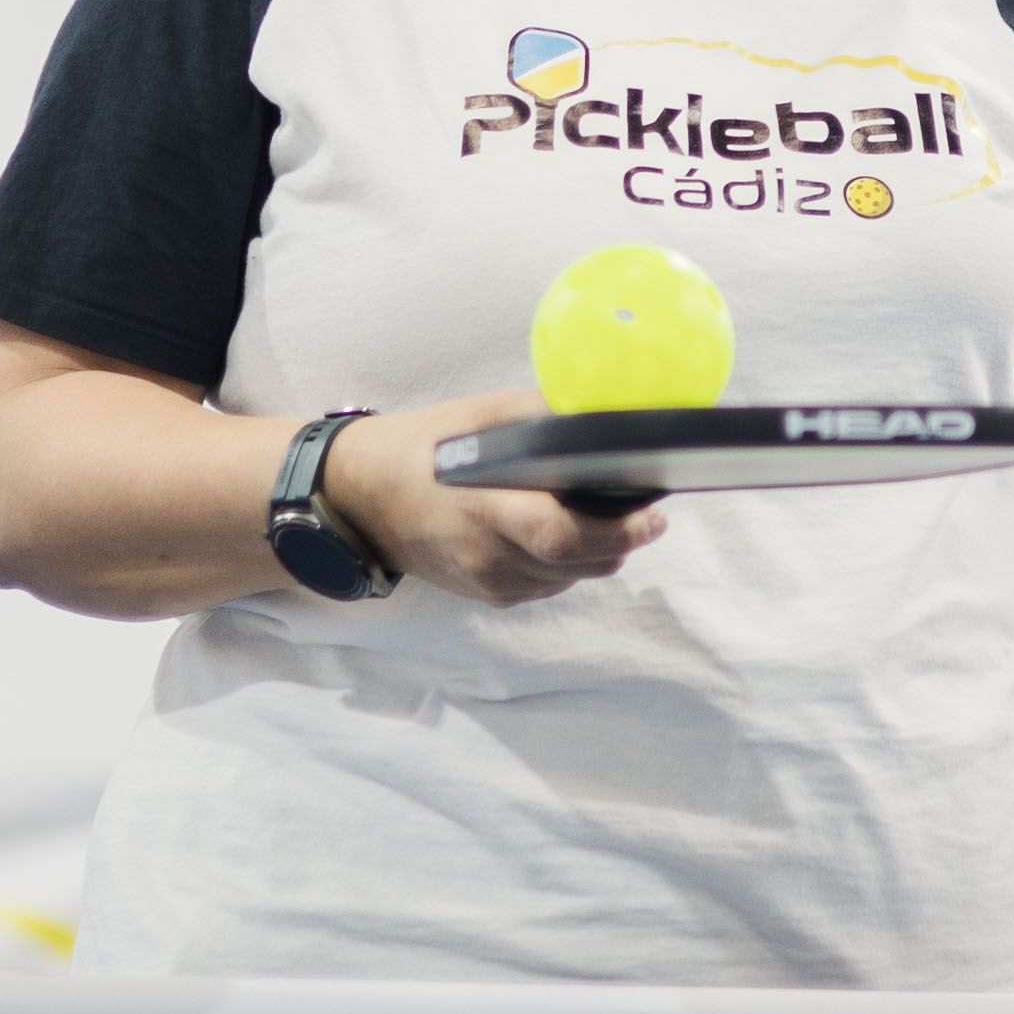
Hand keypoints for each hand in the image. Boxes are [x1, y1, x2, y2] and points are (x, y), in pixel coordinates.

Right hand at [319, 390, 669, 606]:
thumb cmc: (424, 449)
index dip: (616, 531)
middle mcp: (488, 557)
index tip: (653, 514)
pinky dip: (569, 563)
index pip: (562, 537)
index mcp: (484, 509)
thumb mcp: (483, 417)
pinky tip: (564, 531)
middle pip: (579, 564)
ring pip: (571, 579)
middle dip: (621, 541)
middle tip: (647, 515)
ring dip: (598, 553)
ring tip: (609, 517)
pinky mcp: (489, 596)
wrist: (360, 499)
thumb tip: (609, 418)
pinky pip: (549, 586)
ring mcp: (488, 583)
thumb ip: (545, 421)